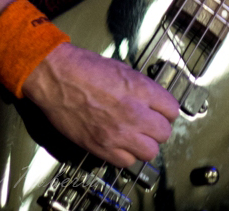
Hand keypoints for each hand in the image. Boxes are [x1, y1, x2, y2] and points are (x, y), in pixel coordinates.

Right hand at [21, 43, 179, 167]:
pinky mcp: (101, 147)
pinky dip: (125, 154)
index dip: (166, 110)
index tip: (160, 110)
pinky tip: (119, 143)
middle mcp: (133, 113)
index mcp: (139, 89)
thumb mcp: (121, 68)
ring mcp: (117, 133)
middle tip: (147, 123)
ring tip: (134, 135)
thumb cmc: (85, 67)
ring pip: (149, 152)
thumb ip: (140, 87)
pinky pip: (126, 161)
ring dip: (144, 144)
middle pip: (164, 133)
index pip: (172, 109)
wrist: (56, 77)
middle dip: (157, 128)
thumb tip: (151, 100)